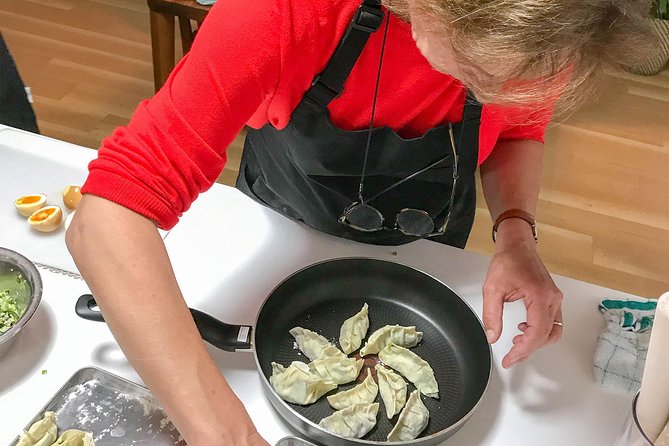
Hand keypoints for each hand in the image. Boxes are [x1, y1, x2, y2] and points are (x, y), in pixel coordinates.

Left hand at [482, 219, 562, 367]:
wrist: (518, 245)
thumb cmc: (508, 261)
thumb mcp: (492, 288)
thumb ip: (492, 315)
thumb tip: (492, 336)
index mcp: (539, 296)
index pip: (536, 333)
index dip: (523, 350)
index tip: (510, 358)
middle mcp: (552, 299)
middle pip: (546, 335)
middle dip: (528, 349)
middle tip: (511, 356)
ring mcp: (555, 299)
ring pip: (552, 331)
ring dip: (536, 342)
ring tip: (516, 344)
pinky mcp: (552, 298)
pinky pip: (551, 322)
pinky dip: (539, 332)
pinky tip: (522, 330)